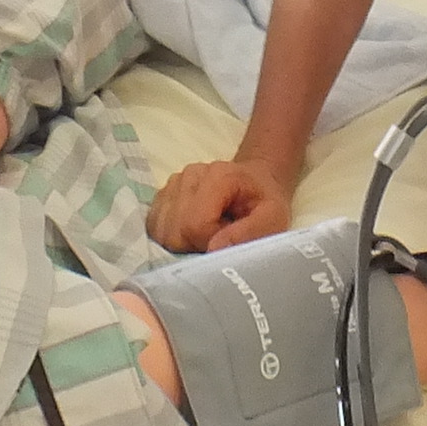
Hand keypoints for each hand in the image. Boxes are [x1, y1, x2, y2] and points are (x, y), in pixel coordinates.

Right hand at [150, 157, 293, 252]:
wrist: (255, 183)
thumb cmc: (264, 203)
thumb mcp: (273, 220)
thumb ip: (248, 234)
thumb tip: (213, 249)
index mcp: (218, 177)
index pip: (194, 225)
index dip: (208, 243)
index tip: (227, 240)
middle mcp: (190, 175)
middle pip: (173, 230)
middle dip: (193, 245)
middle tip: (217, 239)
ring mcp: (173, 183)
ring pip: (159, 230)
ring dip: (181, 242)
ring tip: (206, 235)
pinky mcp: (163, 195)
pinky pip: (154, 226)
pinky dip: (170, 237)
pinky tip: (191, 233)